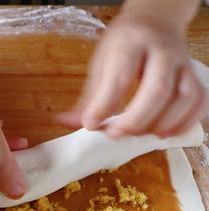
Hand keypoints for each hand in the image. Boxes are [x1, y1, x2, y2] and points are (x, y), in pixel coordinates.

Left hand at [58, 7, 206, 137]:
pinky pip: (199, 102)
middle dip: (135, 119)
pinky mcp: (195, 76)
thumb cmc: (124, 44)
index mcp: (131, 43)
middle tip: (115, 134)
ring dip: (161, 123)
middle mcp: (162, 51)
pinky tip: (164, 133)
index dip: (105, 105)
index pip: (120, 76)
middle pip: (157, 89)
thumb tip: (68, 122)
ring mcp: (182, 64)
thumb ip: (88, 96)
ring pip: (183, 97)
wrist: (155, 21)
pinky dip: (183, 122)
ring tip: (137, 135)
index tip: (91, 124)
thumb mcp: (100, 62)